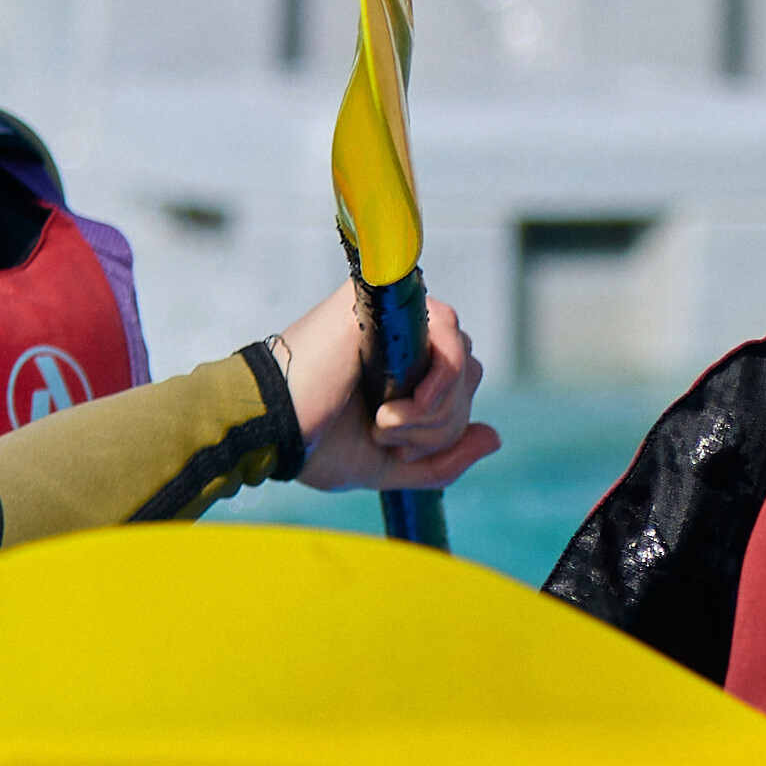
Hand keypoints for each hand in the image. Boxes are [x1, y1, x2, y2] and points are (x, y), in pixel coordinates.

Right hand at [274, 282, 501, 492]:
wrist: (271, 427)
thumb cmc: (316, 443)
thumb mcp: (390, 466)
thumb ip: (443, 459)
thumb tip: (494, 437)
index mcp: (406, 367)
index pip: (463, 386)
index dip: (444, 427)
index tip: (398, 448)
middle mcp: (405, 336)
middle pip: (469, 377)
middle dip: (438, 426)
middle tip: (384, 434)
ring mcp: (396, 314)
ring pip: (463, 363)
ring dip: (431, 413)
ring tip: (381, 422)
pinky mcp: (384, 299)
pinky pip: (450, 335)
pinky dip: (438, 384)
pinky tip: (399, 407)